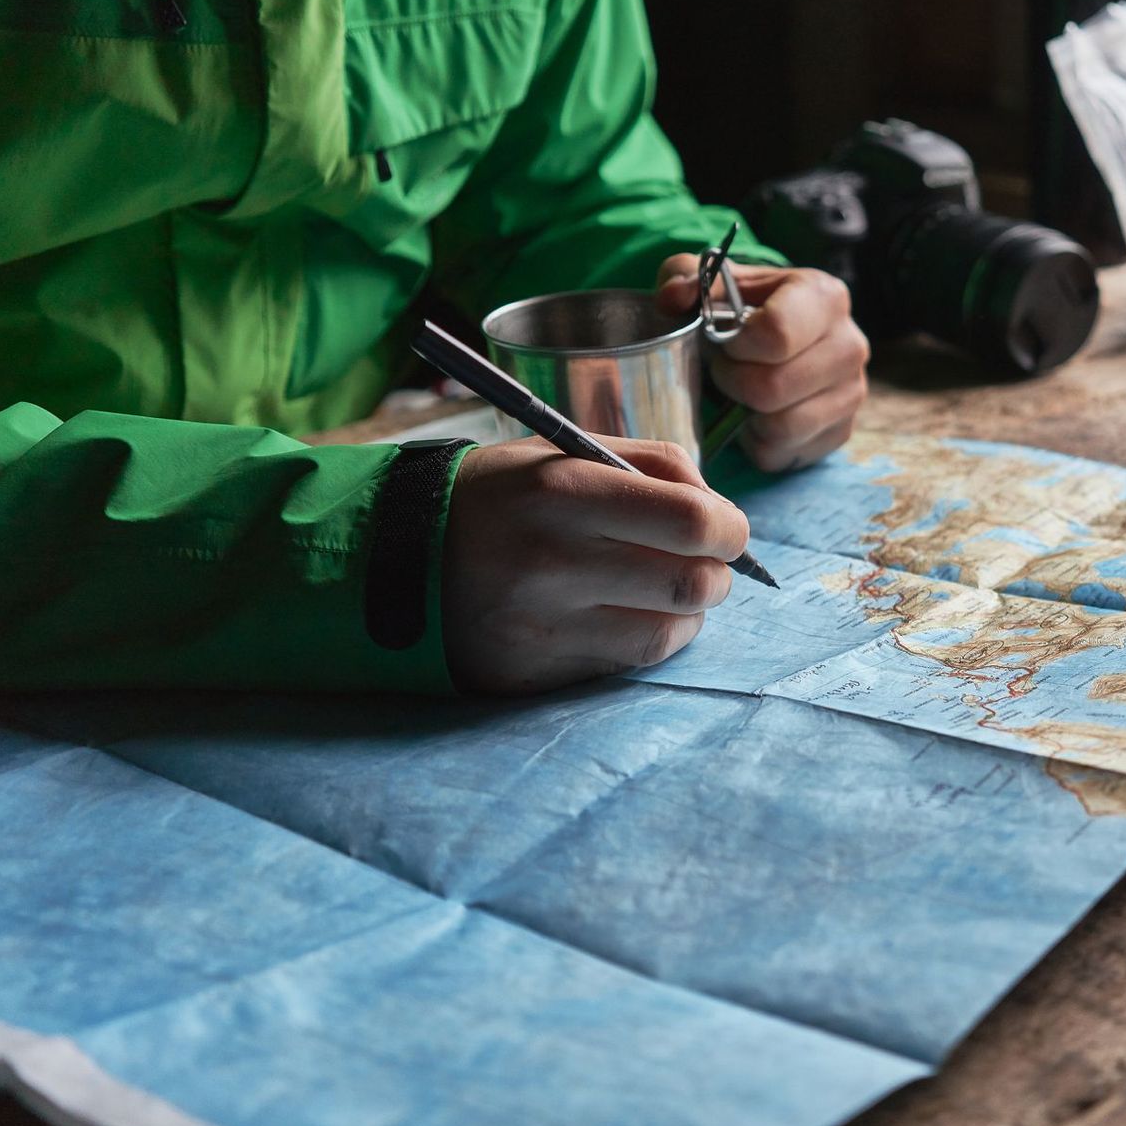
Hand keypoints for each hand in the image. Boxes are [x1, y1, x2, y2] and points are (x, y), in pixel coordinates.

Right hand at [440, 436, 748, 695]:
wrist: (396, 557)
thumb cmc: (501, 496)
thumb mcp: (564, 453)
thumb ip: (652, 466)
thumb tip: (722, 512)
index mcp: (562, 492)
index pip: (691, 522)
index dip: (729, 529)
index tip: (727, 529)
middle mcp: (551, 563)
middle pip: (690, 585)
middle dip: (716, 575)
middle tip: (704, 563)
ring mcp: (540, 626)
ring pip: (666, 634)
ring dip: (687, 614)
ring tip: (667, 591)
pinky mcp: (532, 672)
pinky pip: (623, 664)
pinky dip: (644, 639)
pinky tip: (626, 616)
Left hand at [656, 256, 868, 471]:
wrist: (779, 337)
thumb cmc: (743, 308)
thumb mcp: (711, 282)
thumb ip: (683, 276)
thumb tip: (672, 298)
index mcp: (824, 297)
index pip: (777, 333)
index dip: (736, 346)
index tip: (725, 342)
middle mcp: (850, 345)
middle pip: (774, 387)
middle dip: (734, 383)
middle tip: (726, 371)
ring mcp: (852, 393)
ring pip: (781, 427)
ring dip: (746, 415)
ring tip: (743, 392)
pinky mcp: (841, 432)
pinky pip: (784, 453)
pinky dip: (759, 441)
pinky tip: (758, 414)